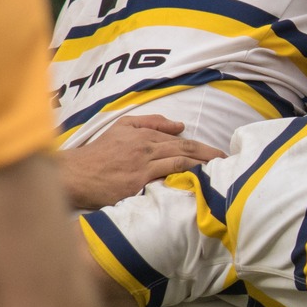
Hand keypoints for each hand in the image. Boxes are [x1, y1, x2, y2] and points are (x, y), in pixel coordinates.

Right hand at [61, 115, 225, 210]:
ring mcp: (143, 165)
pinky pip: (167, 178)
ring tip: (221, 173)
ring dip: (203, 166)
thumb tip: (180, 125)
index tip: (218, 155)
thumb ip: (150, 122)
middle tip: (229, 162)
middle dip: (211, 154)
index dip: (203, 148)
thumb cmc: (99, 153)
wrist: (77, 174)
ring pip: (181, 162)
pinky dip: (185, 179)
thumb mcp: (122, 127)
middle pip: (186, 149)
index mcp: (144, 135)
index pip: (181, 141)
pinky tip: (200, 184)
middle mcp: (146, 147)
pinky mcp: (138, 183)